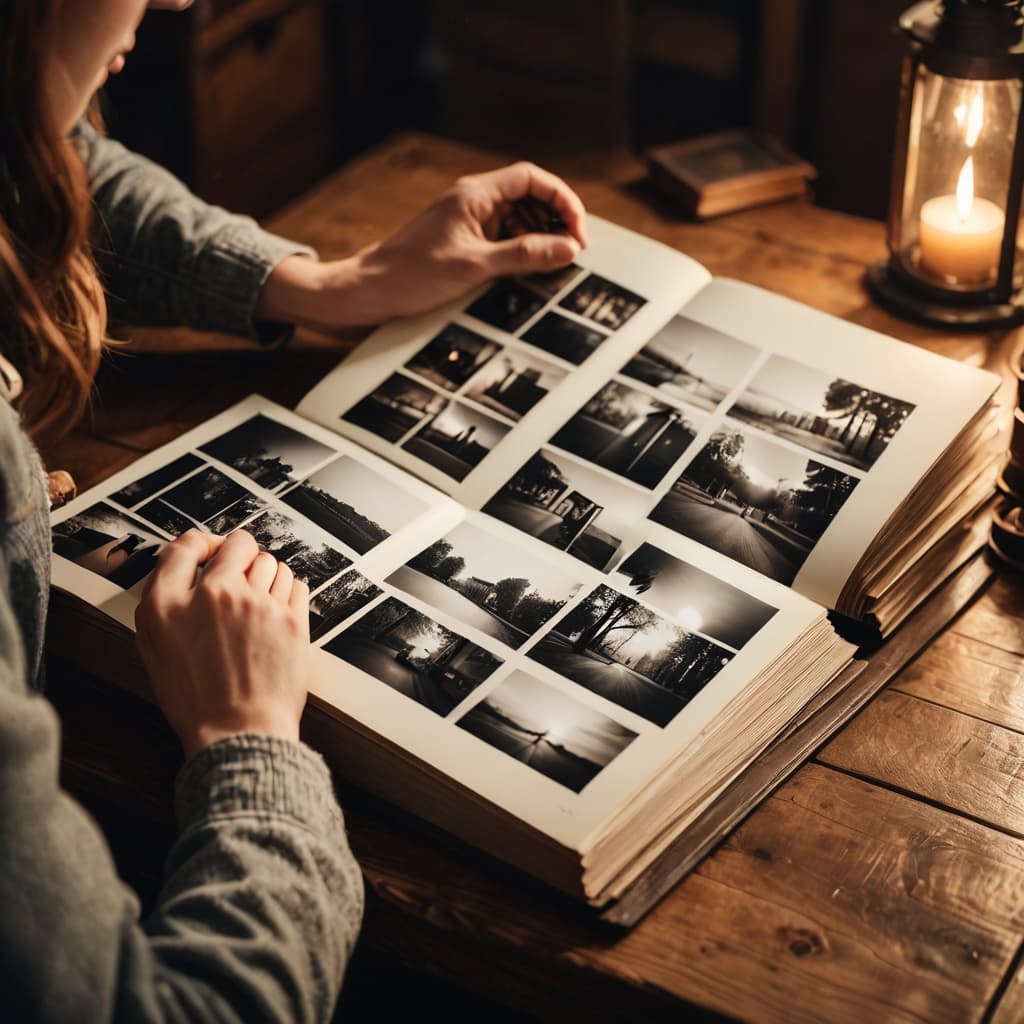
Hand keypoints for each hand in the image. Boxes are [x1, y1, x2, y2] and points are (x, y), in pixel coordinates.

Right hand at [134, 529, 310, 757]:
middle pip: (237, 544)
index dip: (201, 544)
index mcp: (168, 605)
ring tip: (261, 596)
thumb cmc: (198, 703)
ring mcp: (256, 604)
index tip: (211, 551)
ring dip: (267, 573)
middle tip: (242, 567)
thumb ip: (164, 607)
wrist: (238, 733)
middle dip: (240, 553)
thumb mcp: (156, 651)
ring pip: (271, 562)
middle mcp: (213, 596)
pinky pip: (296, 582)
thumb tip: (183, 576)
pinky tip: (279, 607)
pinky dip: (289, 589)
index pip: (185, 546)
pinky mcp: (290, 618)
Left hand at [256, 161, 587, 331]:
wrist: (370, 292)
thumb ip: (524, 255)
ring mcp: (469, 222)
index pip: (532, 178)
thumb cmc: (411, 275)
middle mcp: (474, 202)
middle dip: (556, 222)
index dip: (562, 201)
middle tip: (571, 254)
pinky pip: (504, 240)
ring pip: (520, 220)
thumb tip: (568, 249)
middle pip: (531, 197)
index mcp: (475, 195)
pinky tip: (530, 273)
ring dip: (540, 240)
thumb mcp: (475, 266)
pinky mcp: (465, 243)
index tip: (577, 234)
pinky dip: (522, 253)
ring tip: (553, 267)